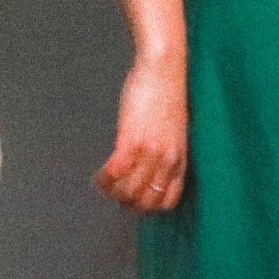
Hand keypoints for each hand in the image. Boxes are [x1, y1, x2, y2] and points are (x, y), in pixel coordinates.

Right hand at [92, 52, 187, 212]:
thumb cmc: (168, 94)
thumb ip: (166, 151)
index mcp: (180, 159)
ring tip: (103, 185)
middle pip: (145, 200)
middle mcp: (167, 159)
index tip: (135, 204)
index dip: (148, 208)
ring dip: (112, 192)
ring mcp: (150, 151)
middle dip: (127, 203)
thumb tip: (149, 165)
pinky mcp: (132, 139)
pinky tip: (98, 177)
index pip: (167, 200)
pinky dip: (103, 179)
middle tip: (114, 197)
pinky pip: (114, 172)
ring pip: (128, 189)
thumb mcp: (175, 131)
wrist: (164, 69)